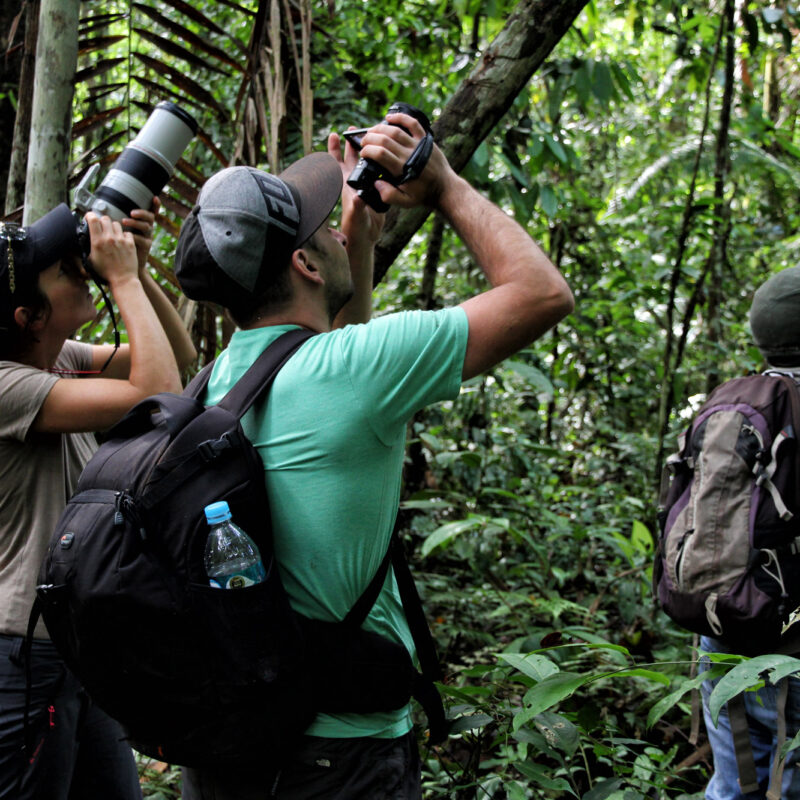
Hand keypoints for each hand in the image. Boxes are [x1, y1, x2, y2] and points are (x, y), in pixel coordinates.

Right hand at [85, 212, 137, 285]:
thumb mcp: (90, 260)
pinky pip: (127, 232)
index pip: (93, 219)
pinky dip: (124, 235)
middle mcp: (109, 238)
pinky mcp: (131, 244)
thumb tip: (83, 238)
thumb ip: (87, 247)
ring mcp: (121, 240)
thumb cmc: (106, 272)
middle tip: (101, 227)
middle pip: (105, 218)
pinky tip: (122, 240)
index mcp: (97, 241)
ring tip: (112, 234)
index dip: (90, 215)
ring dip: (113, 227)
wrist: (123, 280)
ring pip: (116, 224)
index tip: (89, 218)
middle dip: (101, 221)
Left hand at [123, 197, 159, 273]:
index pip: (151, 211)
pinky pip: (143, 240)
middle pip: (150, 217)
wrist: (126, 265)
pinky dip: (135, 237)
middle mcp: (147, 228)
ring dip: (135, 223)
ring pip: (146, 226)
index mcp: (141, 221)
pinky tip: (128, 237)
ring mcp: (147, 237)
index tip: (154, 197)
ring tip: (124, 222)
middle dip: (142, 213)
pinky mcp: (146, 246)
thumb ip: (117, 220)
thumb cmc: (119, 245)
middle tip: (132, 213)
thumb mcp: (120, 230)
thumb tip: (103, 209)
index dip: (155, 205)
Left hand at [328, 131, 383, 250]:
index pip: (336, 162)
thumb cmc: (355, 227)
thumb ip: (357, 205)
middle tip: (353, 127)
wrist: (365, 237)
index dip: (334, 149)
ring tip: (370, 136)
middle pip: (351, 158)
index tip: (333, 134)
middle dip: (351, 143)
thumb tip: (359, 196)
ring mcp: (364, 186)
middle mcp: (354, 182)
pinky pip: (376, 174)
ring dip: (366, 151)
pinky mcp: (374, 191)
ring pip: (364, 164)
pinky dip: (379, 164)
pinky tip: (385, 156)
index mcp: (346, 184)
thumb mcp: (356, 214)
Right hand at [358, 112, 455, 208]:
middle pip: (385, 139)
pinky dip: (400, 117)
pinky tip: (389, 118)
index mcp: (402, 169)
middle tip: (363, 142)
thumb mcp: (405, 202)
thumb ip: (388, 195)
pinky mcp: (425, 139)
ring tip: (371, 131)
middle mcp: (409, 154)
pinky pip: (412, 123)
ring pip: (395, 130)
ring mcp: (418, 145)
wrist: (444, 188)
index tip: (363, 153)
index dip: (367, 151)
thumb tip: (376, 183)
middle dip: (370, 138)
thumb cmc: (423, 194)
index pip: (380, 154)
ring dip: (380, 128)